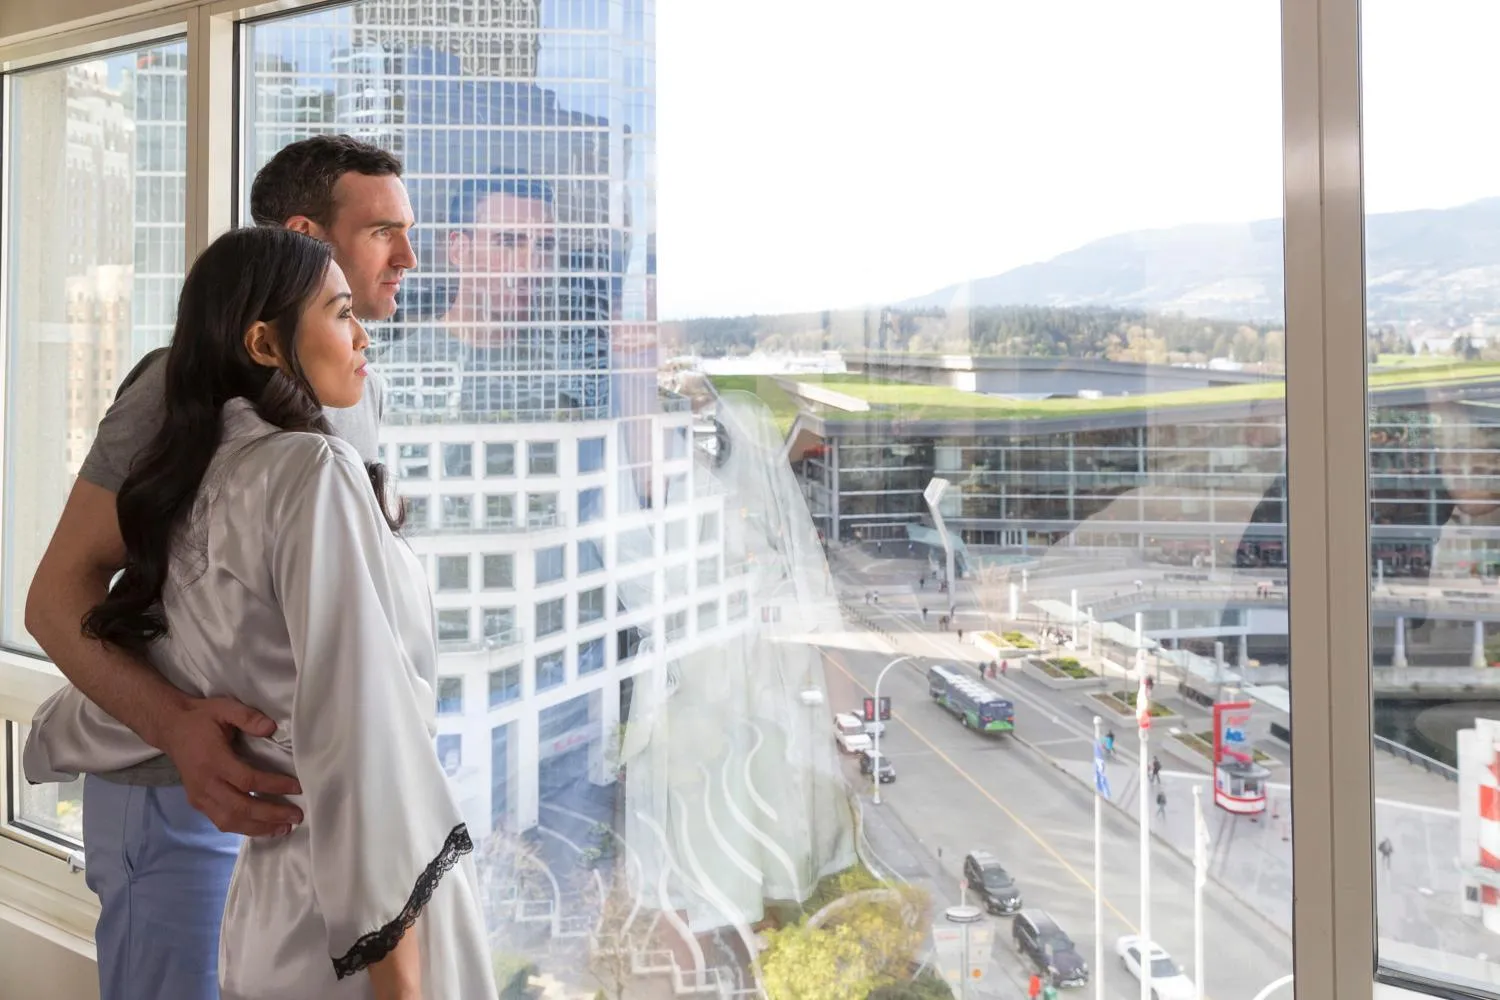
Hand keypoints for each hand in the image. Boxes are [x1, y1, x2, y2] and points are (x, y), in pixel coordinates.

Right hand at [159, 696, 302, 835]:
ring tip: (283, 829)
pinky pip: (220, 821)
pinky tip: (262, 828)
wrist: (171, 728)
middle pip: (240, 807)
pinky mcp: (197, 802)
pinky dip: (243, 828)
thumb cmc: (201, 718)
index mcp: (213, 760)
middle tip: (296, 817)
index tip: (297, 788)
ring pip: (229, 820)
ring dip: (258, 828)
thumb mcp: (225, 708)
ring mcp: (199, 796)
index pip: (247, 779)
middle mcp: (205, 783)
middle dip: (270, 815)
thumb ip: (248, 717)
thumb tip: (271, 728)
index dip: (273, 786)